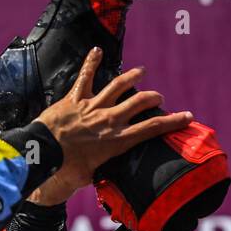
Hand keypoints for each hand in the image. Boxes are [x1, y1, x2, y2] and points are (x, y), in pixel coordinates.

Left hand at [30, 47, 192, 203]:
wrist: (42, 155)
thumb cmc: (67, 172)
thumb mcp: (94, 176)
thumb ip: (107, 171)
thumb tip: (114, 179)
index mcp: (118, 141)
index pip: (152, 128)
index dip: (173, 122)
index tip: (187, 117)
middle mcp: (109, 120)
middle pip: (139, 102)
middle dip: (152, 98)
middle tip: (158, 98)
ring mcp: (92, 106)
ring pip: (118, 86)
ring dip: (132, 77)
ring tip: (140, 72)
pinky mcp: (74, 99)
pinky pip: (85, 77)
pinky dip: (91, 63)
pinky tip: (97, 51)